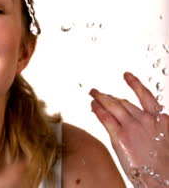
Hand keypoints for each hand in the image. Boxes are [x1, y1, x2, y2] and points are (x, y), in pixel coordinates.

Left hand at [90, 72, 168, 186]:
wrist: (165, 178)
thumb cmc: (166, 163)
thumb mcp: (166, 139)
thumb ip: (157, 128)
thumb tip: (150, 123)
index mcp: (159, 119)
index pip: (144, 96)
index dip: (134, 84)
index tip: (127, 76)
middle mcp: (145, 119)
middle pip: (124, 102)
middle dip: (110, 96)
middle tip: (100, 92)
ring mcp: (131, 127)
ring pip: (112, 106)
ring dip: (100, 98)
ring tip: (92, 93)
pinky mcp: (119, 136)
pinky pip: (105, 118)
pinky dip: (97, 109)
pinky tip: (92, 105)